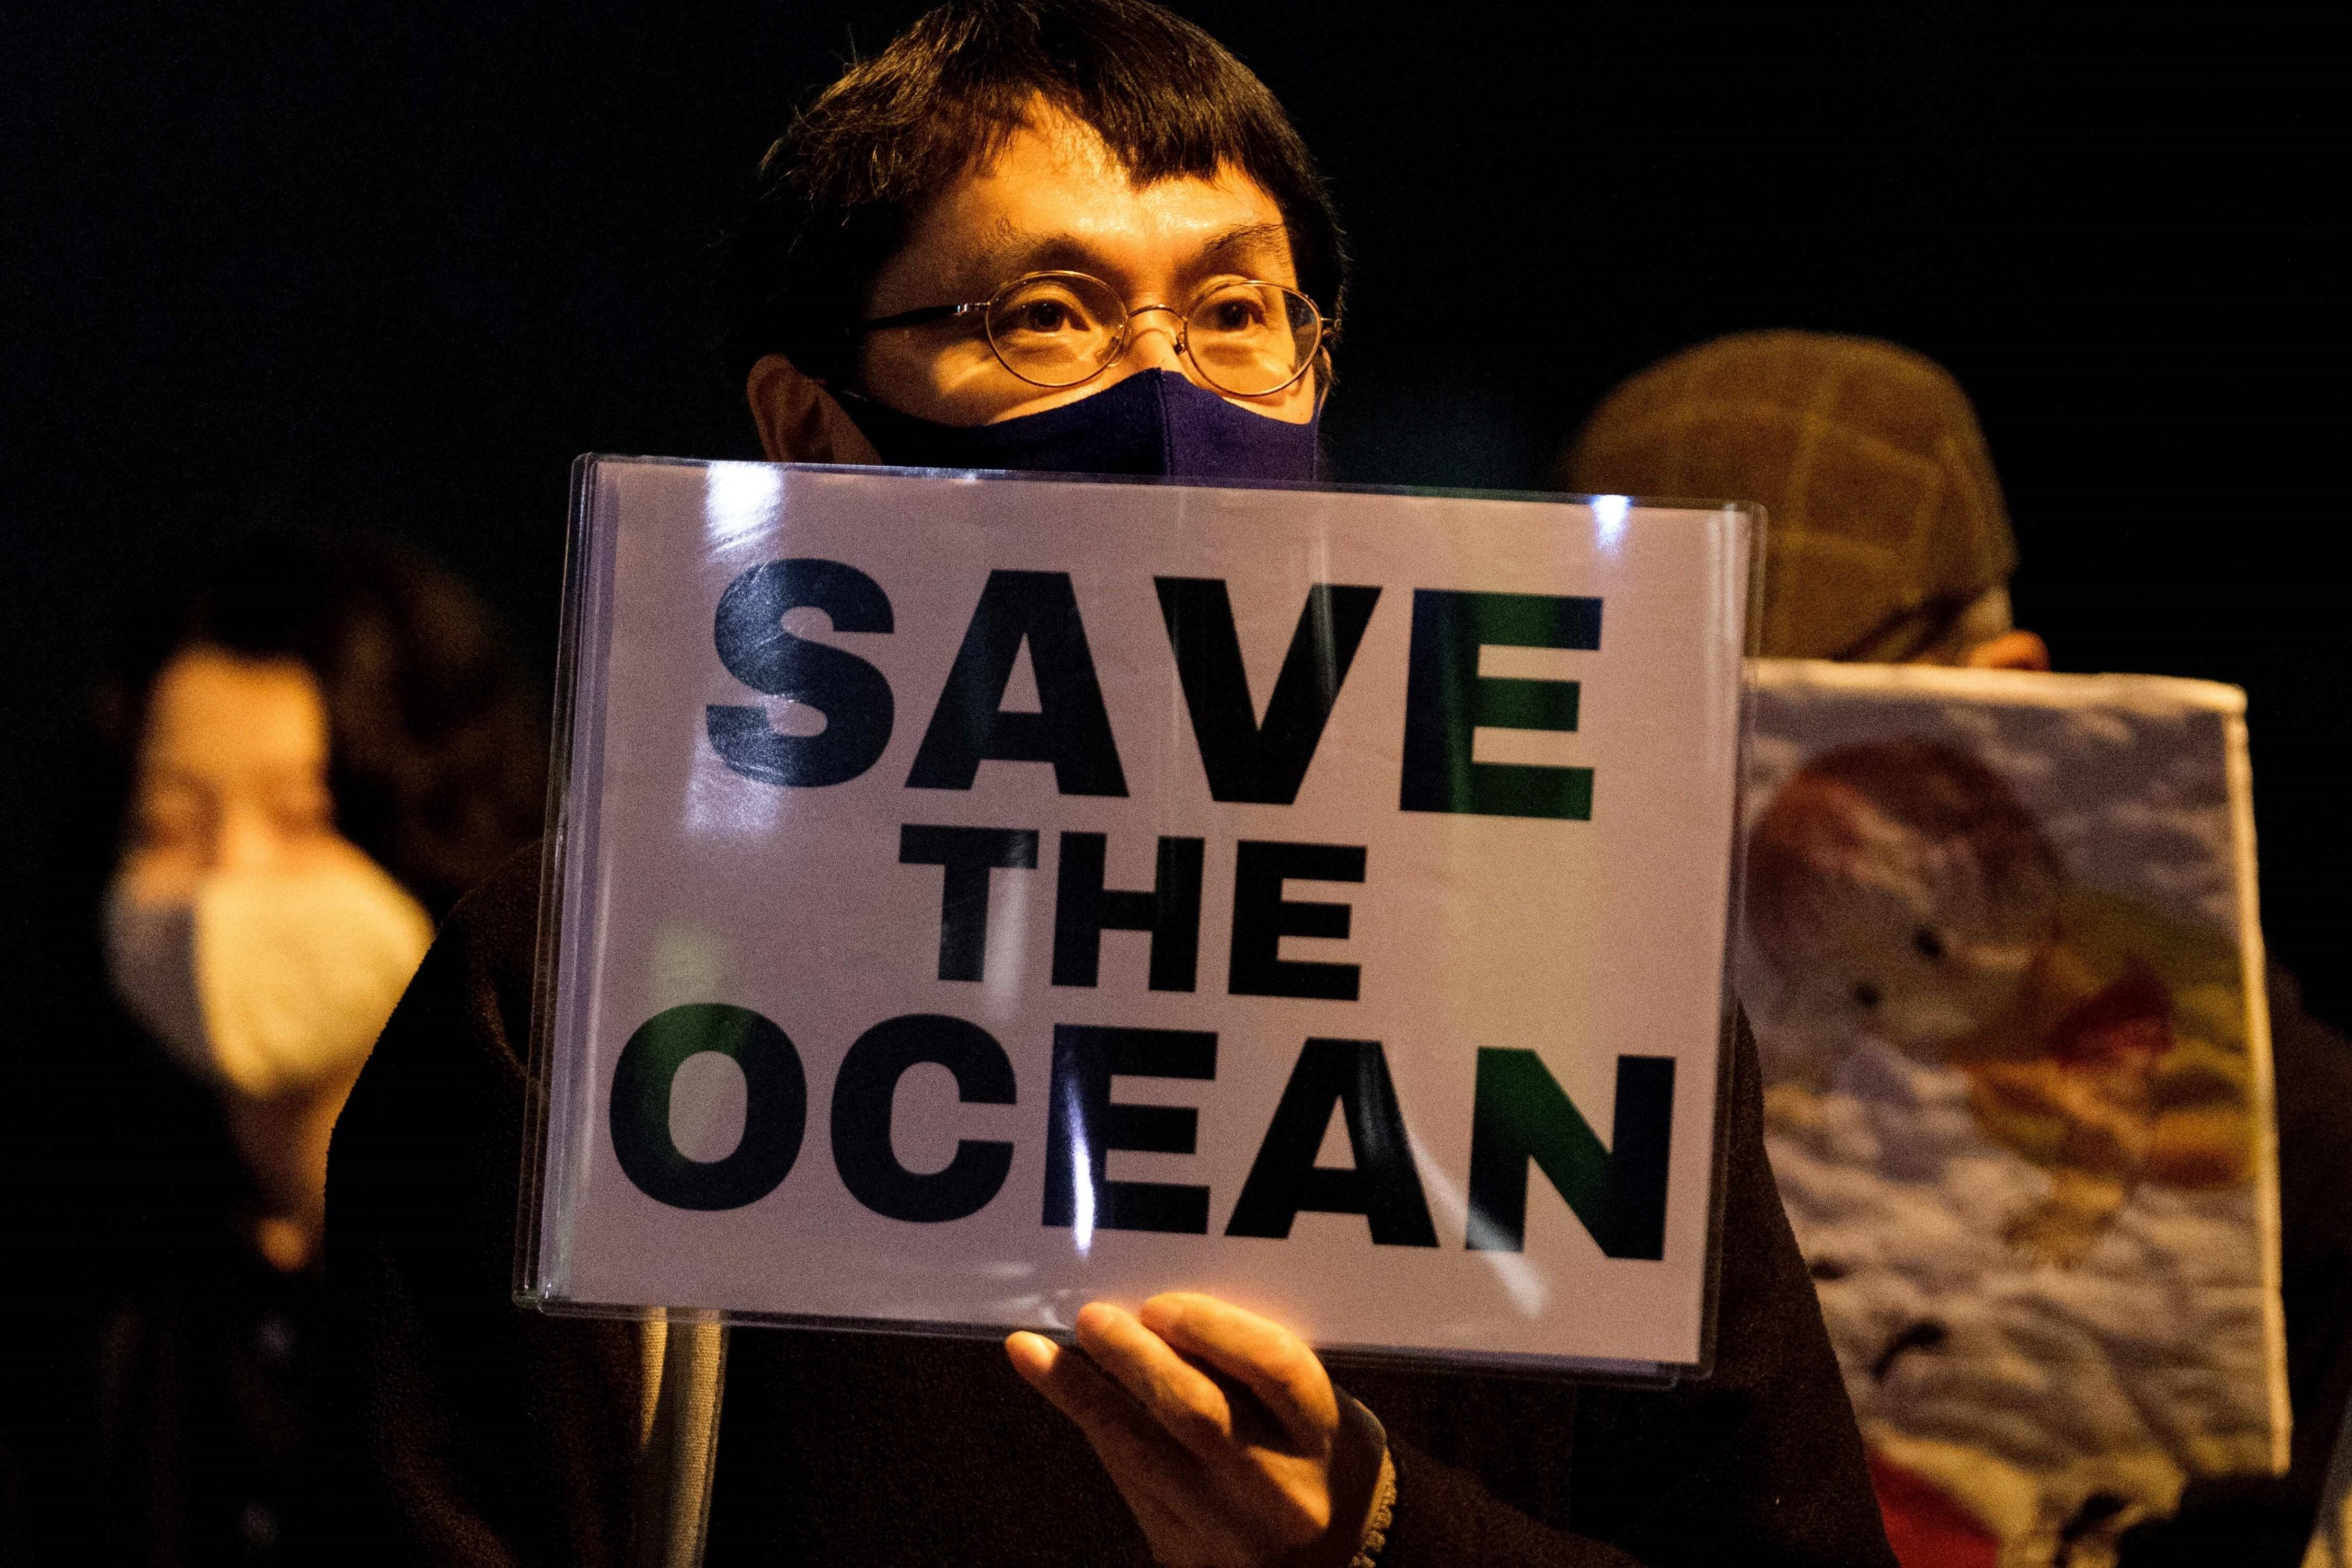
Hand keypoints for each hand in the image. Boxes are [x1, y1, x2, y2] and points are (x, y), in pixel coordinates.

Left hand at [1006, 1292, 1385, 1567]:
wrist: (1341, 1560)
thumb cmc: (1321, 1462)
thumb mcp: (1317, 1410)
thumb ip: (1253, 1368)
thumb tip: (1159, 1317)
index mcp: (1327, 1440)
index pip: (1271, 1368)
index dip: (1211, 1328)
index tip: (1159, 1304)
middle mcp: (1280, 1490)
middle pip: (1196, 1412)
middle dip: (1133, 1359)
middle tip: (1091, 1319)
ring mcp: (1232, 1533)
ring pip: (1142, 1456)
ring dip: (1084, 1395)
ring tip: (1038, 1353)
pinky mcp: (1189, 1558)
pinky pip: (1132, 1488)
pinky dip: (1098, 1434)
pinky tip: (1067, 1395)